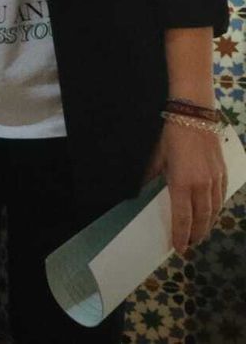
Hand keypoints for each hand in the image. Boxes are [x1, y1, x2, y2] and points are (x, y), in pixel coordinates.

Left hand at [146, 119, 227, 253]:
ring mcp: (215, 179)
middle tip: (190, 245)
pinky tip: (212, 213)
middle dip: (196, 234)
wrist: (194, 116)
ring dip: (208, 224)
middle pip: (201, 218)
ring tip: (201, 234)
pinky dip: (216, 209)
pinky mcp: (222, 173)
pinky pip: (221, 197)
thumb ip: (151, 176)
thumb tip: (141, 191)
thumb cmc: (170, 136)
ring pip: (214, 210)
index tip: (179, 247)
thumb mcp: (155, 157)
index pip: (182, 217)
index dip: (181, 234)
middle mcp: (201, 185)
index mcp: (182, 183)